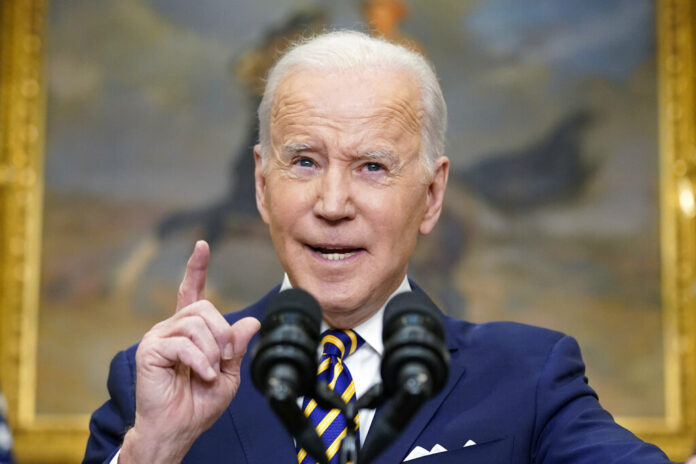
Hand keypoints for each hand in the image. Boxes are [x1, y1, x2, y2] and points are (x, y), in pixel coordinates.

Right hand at [120, 241, 259, 462]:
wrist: (178, 428)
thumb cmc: (199, 403)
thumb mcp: (229, 373)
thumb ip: (236, 347)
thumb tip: (250, 322)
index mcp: (189, 330)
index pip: (192, 292)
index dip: (196, 268)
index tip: (202, 245)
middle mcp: (171, 327)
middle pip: (205, 308)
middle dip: (221, 335)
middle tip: (221, 360)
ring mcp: (158, 337)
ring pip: (196, 324)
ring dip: (211, 351)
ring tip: (209, 372)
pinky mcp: (150, 350)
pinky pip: (183, 343)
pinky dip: (200, 361)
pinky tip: (202, 375)